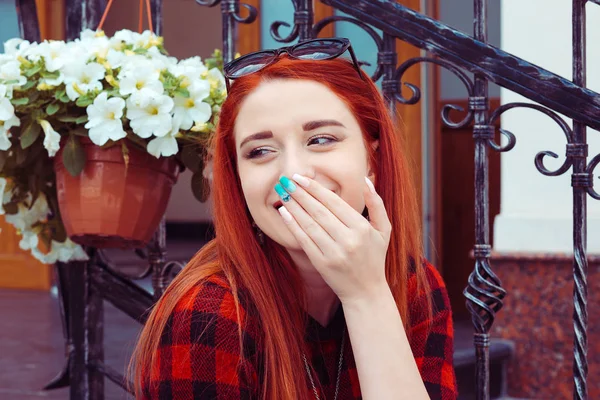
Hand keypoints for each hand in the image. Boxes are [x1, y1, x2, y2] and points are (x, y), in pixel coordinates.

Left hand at [275, 174, 391, 303]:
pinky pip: (304, 240)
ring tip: (283, 193)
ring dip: (294, 206)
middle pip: (319, 211)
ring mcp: (334, 252)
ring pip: (309, 224)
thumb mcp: (384, 230)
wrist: (366, 292)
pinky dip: (293, 225)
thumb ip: (376, 204)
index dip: (316, 188)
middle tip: (287, 180)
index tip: (302, 177)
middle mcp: (348, 239)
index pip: (334, 202)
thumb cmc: (374, 257)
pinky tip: (284, 213)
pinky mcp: (322, 263)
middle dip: (301, 194)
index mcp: (362, 228)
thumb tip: (366, 179)